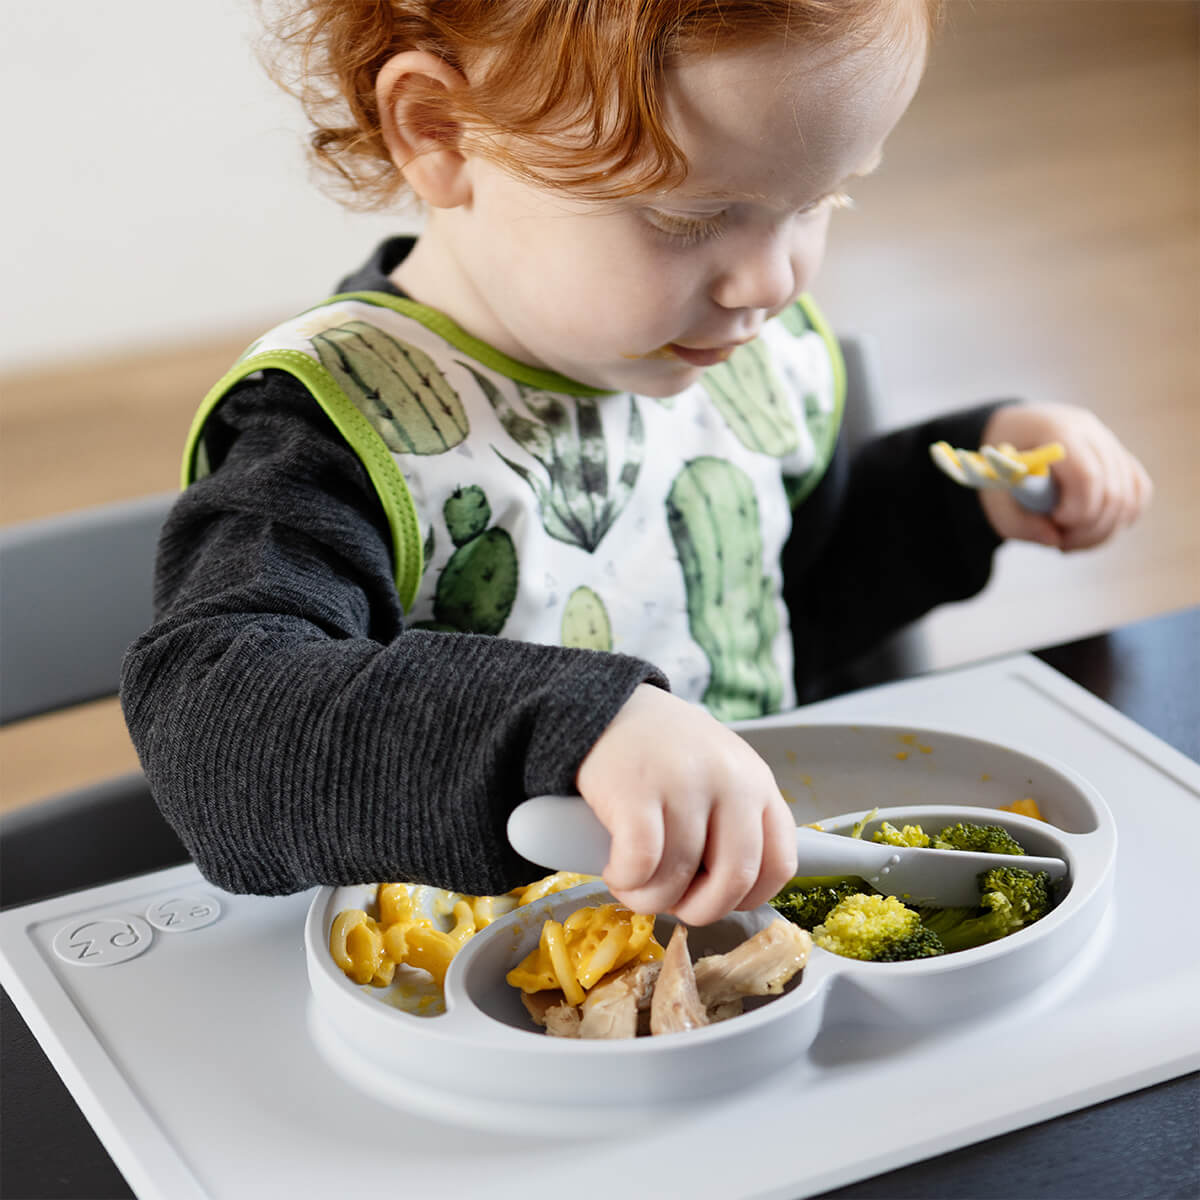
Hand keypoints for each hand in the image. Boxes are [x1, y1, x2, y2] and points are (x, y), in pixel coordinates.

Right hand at [575, 684, 797, 925]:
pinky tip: (615, 870)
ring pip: (678, 879)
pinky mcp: (635, 791)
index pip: (780, 863)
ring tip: (632, 882)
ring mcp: (683, 784)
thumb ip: (734, 822)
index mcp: (757, 782)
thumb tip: (727, 893)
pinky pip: (640, 865)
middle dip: (699, 909)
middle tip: (672, 903)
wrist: (604, 706)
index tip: (716, 897)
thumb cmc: (661, 752)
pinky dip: (625, 881)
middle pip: (734, 880)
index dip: (748, 897)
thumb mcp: (718, 773)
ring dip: (649, 898)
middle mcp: (729, 781)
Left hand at [979, 404, 1151, 550]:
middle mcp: (1090, 433)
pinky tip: (1089, 529)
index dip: (1076, 510)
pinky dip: (1119, 520)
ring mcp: (1110, 444)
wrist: (1011, 437)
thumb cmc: (1001, 471)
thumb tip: (1054, 540)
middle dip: (1088, 529)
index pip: (1087, 476)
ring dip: (1103, 531)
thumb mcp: (995, 499)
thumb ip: (1020, 522)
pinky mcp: (1121, 458)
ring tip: (1069, 540)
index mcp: (1055, 432)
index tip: (1054, 521)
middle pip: (1113, 491)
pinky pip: (1138, 494)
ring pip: (1130, 496)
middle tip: (1060, 542)